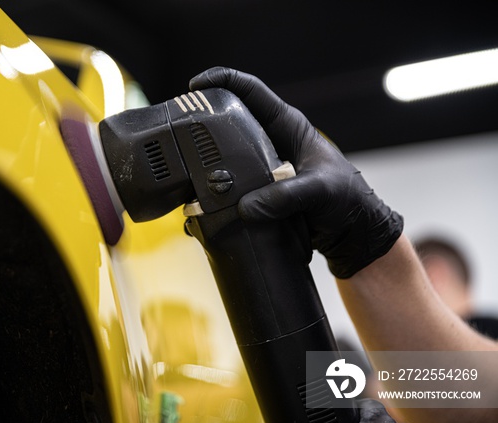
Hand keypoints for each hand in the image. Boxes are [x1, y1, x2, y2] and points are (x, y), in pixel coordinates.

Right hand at [189, 67, 402, 277]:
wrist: (352, 231)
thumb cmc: (347, 199)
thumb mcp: (318, 191)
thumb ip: (284, 196)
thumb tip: (246, 208)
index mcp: (287, 126)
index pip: (250, 91)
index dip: (223, 81)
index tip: (197, 85)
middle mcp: (270, 142)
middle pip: (229, 120)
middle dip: (205, 120)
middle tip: (181, 128)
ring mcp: (262, 166)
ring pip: (226, 155)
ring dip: (206, 161)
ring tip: (185, 167)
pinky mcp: (258, 189)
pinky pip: (230, 184)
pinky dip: (214, 191)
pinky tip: (200, 201)